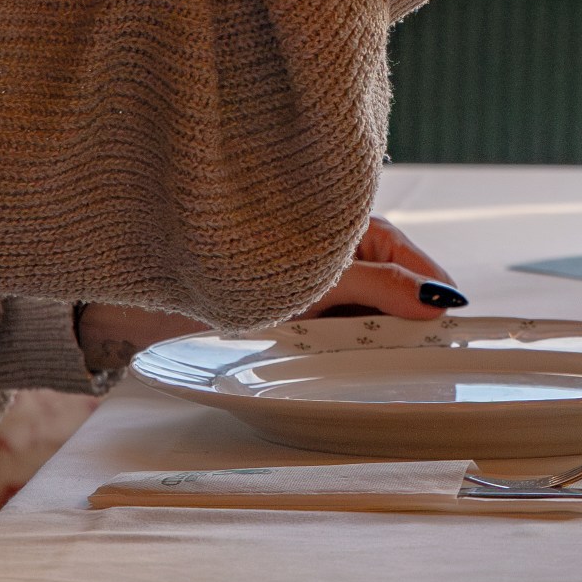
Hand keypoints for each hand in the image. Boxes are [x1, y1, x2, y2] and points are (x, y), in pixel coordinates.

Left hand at [68, 221, 464, 369]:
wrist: (121, 304)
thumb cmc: (206, 275)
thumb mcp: (308, 282)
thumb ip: (377, 285)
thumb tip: (440, 299)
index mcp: (343, 220)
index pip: (414, 262)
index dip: (435, 298)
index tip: (461, 334)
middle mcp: (327, 246)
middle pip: (390, 290)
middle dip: (398, 324)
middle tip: (408, 359)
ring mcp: (305, 280)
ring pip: (358, 314)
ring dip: (361, 339)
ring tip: (356, 358)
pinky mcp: (280, 309)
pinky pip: (326, 330)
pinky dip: (331, 348)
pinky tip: (322, 361)